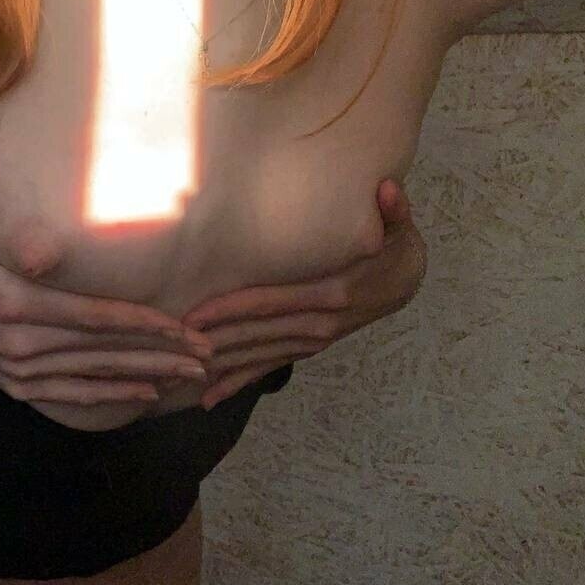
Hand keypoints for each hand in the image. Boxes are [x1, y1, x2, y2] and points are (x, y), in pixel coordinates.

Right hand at [0, 170, 212, 406]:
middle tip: (206, 353)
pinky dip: (111, 397)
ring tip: (191, 377)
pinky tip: (147, 395)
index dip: (137, 321)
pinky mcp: (19, 387)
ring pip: (96, 376)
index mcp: (13, 304)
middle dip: (159, 352)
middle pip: (104, 350)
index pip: (89, 316)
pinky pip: (73, 396)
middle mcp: (22, 343)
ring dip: (147, 376)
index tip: (178, 324)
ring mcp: (21, 370)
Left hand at [179, 179, 426, 408]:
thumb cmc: (394, 246)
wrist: (408, 280)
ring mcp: (317, 338)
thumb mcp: (399, 224)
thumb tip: (387, 189)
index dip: (233, 309)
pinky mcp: (314, 345)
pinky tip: (214, 395)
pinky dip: (244, 379)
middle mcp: (322, 321)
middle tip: (175, 344)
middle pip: (259, 333)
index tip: (197, 316)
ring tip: (187, 377)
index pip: (272, 301)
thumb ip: (393, 208)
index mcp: (333, 291)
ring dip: (226, 366)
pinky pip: (274, 365)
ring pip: (263, 354)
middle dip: (217, 338)